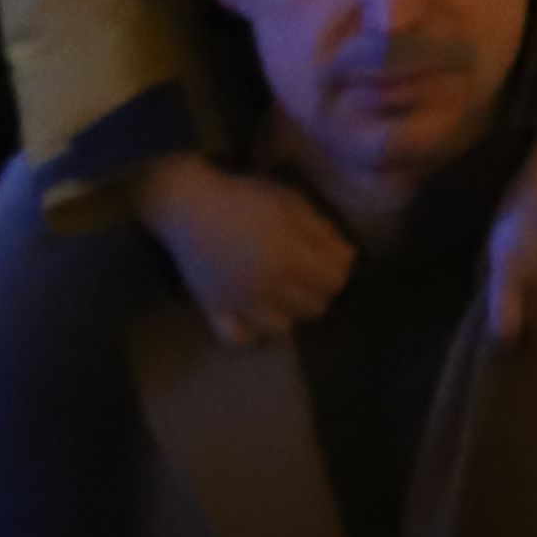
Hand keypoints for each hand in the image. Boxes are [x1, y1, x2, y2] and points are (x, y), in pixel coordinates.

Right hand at [132, 155, 358, 347]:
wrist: (187, 206)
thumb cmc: (243, 196)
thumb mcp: (290, 202)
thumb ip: (322, 232)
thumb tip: (349, 259)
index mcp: (287, 257)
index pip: (333, 283)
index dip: (338, 270)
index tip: (330, 258)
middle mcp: (265, 288)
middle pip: (314, 309)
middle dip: (318, 291)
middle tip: (306, 272)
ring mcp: (238, 305)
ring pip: (282, 329)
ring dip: (290, 312)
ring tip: (283, 292)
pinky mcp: (213, 312)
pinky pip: (240, 339)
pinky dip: (253, 332)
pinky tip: (256, 314)